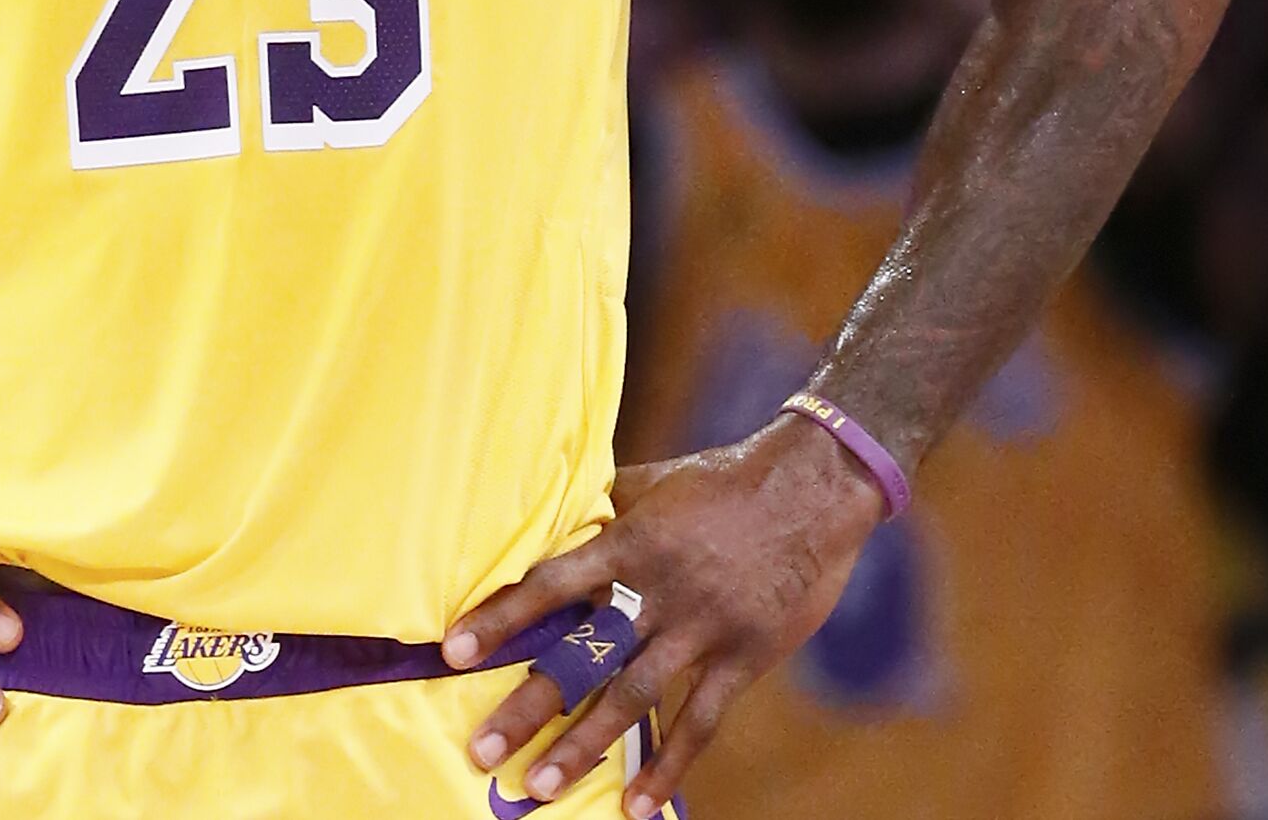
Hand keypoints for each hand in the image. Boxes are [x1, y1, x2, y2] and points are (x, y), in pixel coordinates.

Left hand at [443, 417, 891, 814]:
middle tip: (482, 749)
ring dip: (584, 746)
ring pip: (634, 696)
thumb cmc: (725, 479)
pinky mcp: (744, 657)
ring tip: (538, 787)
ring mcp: (703, 628)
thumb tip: (558, 511)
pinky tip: (637, 804)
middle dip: (530, 705)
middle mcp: (660, 590)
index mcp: (631, 542)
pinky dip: (669, 765)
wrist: (814, 488)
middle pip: (585, 655)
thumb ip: (607, 507)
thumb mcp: (657, 482)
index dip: (502, 616)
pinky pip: (701, 720)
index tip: (453, 650)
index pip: (551, 583)